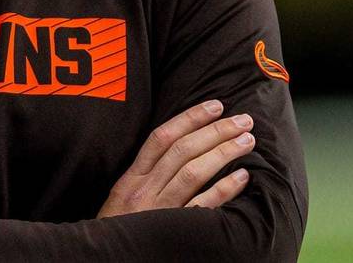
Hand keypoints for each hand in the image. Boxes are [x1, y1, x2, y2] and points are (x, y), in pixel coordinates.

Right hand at [97, 100, 253, 216]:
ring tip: (247, 141)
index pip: (162, 137)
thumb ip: (144, 176)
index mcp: (131, 178)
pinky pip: (202, 206)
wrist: (105, 260)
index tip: (216, 105)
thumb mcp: (122, 197)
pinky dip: (224, 189)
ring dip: (223, 152)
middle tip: (243, 119)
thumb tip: (179, 150)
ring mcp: (159, 210)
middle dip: (215, 130)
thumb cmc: (118, 228)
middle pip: (183, 150)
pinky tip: (242, 177)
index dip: (190, 118)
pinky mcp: (173, 230)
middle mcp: (144, 190)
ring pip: (193, 172)